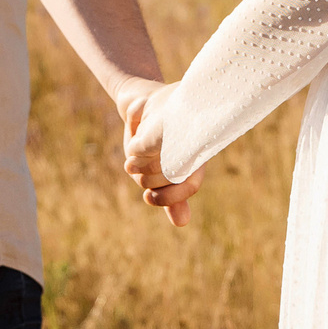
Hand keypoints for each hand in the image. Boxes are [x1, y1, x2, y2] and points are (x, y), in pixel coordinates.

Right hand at [122, 83, 203, 226]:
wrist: (147, 106)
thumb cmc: (159, 143)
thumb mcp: (162, 174)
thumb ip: (173, 199)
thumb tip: (182, 222)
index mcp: (195, 158)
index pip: (191, 183)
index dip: (171, 196)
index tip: (148, 197)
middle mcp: (191, 143)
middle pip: (172, 173)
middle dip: (151, 178)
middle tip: (136, 173)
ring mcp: (179, 125)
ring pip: (159, 157)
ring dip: (141, 164)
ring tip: (132, 161)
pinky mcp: (161, 108)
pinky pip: (147, 133)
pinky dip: (136, 144)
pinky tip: (132, 144)